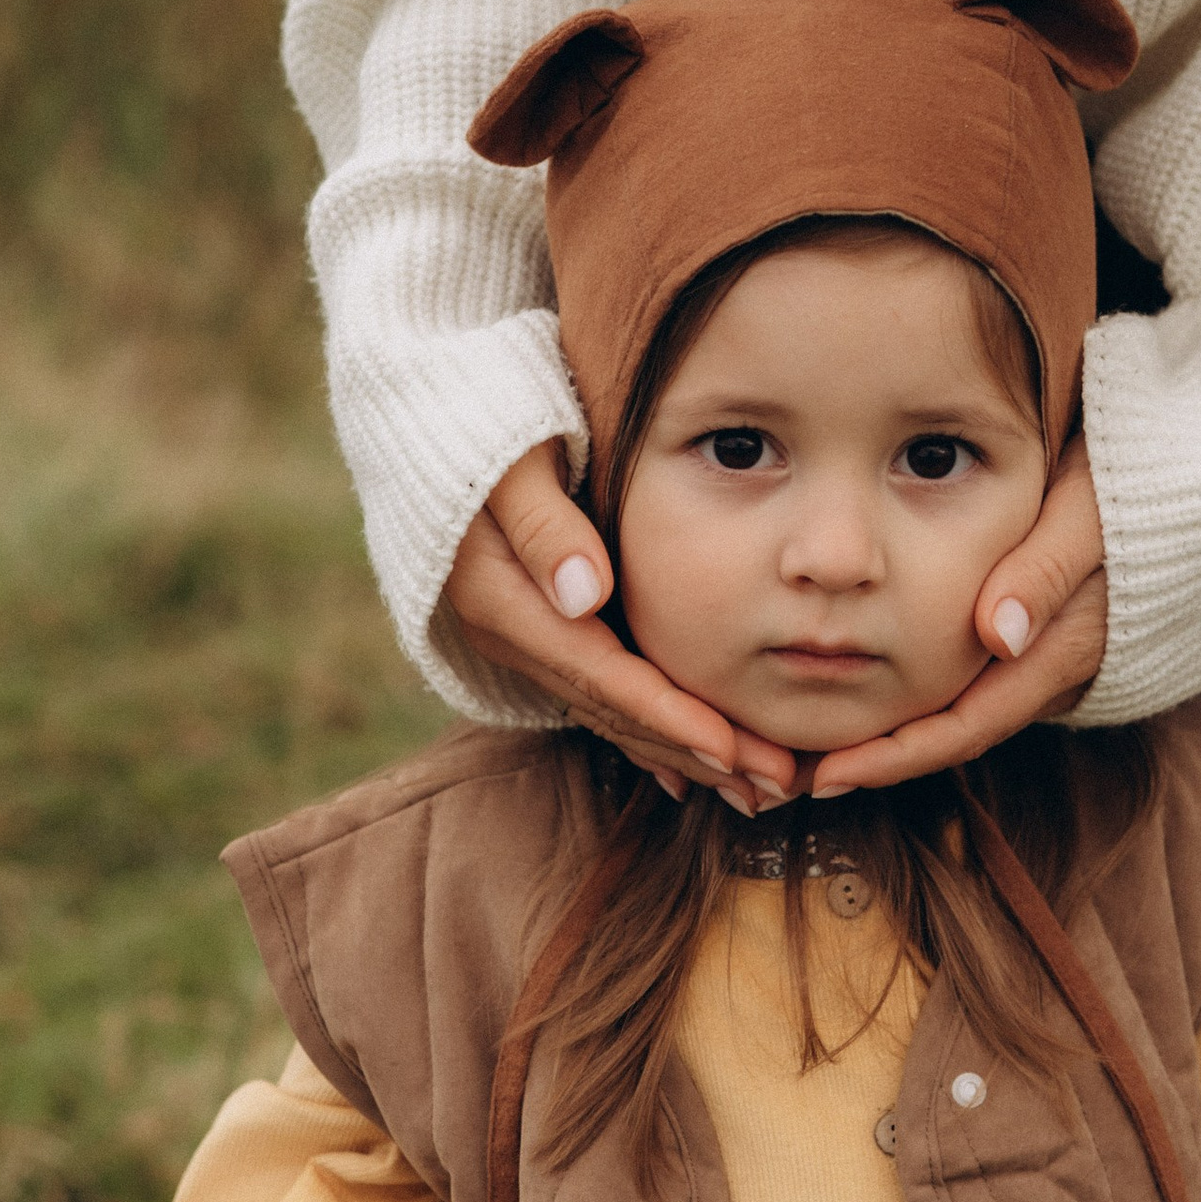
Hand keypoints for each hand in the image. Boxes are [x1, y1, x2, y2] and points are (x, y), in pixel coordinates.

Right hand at [444, 448, 797, 804]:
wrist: (422, 416)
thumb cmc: (478, 419)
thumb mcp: (507, 458)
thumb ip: (542, 523)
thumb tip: (585, 594)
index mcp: (503, 599)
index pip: (602, 674)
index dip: (670, 715)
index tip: (734, 748)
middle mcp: (511, 632)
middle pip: (616, 710)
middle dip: (699, 751)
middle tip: (778, 784)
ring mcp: (524, 635)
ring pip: (614, 712)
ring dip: (687, 753)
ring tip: (760, 785)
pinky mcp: (540, 627)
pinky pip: (602, 694)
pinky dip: (653, 729)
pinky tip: (696, 765)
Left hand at [808, 438, 1106, 797]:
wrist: (1193, 477)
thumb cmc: (1137, 477)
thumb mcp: (1092, 511)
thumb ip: (1047, 570)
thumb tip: (997, 636)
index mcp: (1063, 647)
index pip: (967, 724)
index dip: (895, 756)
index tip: (826, 774)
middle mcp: (1055, 668)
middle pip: (955, 733)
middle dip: (880, 759)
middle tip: (797, 773)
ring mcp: (1049, 655)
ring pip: (963, 711)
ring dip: (894, 731)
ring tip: (814, 740)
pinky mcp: (1041, 635)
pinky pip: (974, 682)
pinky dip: (918, 694)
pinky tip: (866, 686)